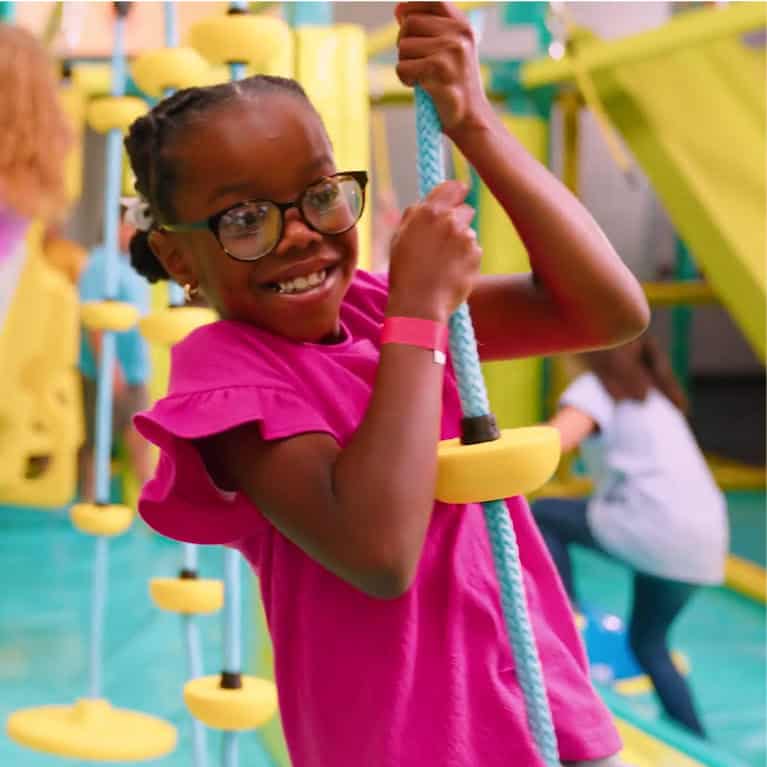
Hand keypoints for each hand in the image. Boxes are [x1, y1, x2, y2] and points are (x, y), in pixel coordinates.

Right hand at [386, 180, 481, 322]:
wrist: (419, 304)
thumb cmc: (404, 273)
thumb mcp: (399, 238)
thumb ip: (414, 215)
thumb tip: (424, 204)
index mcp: (429, 212)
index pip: (454, 187)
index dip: (456, 192)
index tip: (458, 196)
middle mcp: (450, 220)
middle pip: (465, 210)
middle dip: (458, 221)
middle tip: (445, 241)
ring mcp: (466, 238)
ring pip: (469, 233)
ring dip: (461, 243)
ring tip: (443, 263)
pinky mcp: (476, 255)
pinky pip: (474, 252)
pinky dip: (466, 260)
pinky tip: (451, 272)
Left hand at [395, 2, 490, 137]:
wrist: (471, 119)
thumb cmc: (455, 86)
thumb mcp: (450, 51)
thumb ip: (429, 29)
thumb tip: (399, 10)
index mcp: (463, 26)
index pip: (431, 1)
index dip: (411, 7)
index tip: (402, 19)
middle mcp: (459, 34)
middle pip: (410, 23)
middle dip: (403, 42)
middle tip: (413, 61)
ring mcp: (450, 51)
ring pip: (403, 47)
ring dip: (404, 64)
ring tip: (420, 77)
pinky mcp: (438, 70)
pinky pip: (403, 68)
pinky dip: (405, 79)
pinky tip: (419, 86)